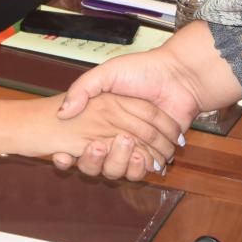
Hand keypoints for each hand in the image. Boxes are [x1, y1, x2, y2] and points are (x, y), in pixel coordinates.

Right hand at [53, 23, 241, 172]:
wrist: (179, 75)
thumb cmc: (143, 70)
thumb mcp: (106, 72)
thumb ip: (82, 89)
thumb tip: (62, 113)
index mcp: (101, 120)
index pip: (77, 146)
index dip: (67, 156)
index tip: (63, 154)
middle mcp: (115, 136)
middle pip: (96, 165)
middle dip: (94, 161)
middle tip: (99, 145)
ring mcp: (135, 147)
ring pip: (117, 171)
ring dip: (118, 164)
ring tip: (126, 144)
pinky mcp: (155, 154)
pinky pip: (142, 171)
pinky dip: (141, 168)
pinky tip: (143, 155)